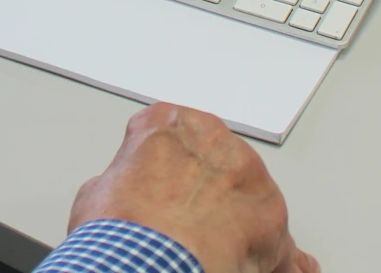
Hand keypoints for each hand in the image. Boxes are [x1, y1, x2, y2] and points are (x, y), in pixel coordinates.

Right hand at [69, 103, 315, 272]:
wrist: (150, 260)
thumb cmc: (124, 227)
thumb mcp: (100, 192)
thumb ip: (128, 179)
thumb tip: (125, 198)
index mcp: (169, 122)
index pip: (176, 137)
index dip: (170, 171)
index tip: (165, 192)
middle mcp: (214, 138)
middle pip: (219, 165)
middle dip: (211, 194)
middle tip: (188, 227)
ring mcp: (249, 174)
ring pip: (252, 199)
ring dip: (241, 222)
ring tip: (216, 255)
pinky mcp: (274, 216)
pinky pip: (281, 240)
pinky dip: (272, 256)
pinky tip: (264, 269)